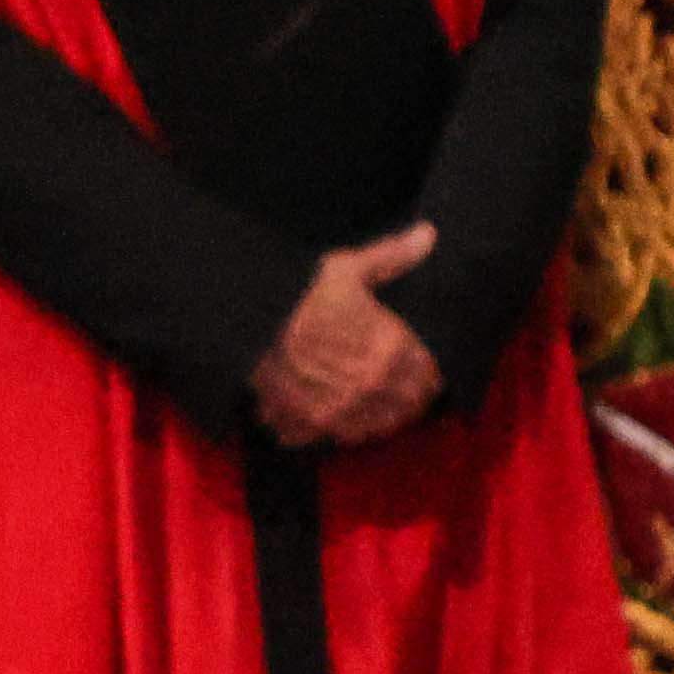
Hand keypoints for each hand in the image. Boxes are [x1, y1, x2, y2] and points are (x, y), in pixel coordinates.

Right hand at [253, 224, 446, 449]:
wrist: (242, 322)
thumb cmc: (296, 294)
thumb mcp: (345, 268)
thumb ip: (391, 257)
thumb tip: (427, 235)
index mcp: (389, 350)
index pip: (430, 376)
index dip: (431, 372)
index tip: (425, 367)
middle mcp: (370, 386)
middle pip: (407, 406)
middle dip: (408, 396)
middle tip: (400, 385)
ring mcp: (338, 409)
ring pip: (377, 426)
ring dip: (378, 416)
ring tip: (371, 401)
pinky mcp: (306, 421)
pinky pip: (336, 438)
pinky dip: (338, 429)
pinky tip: (334, 413)